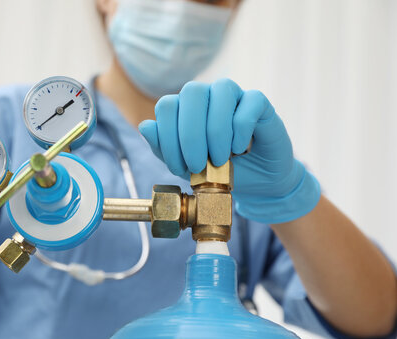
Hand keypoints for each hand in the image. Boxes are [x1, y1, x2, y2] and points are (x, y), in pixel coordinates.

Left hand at [139, 79, 319, 223]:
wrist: (255, 181)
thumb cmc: (217, 171)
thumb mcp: (185, 165)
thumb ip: (163, 148)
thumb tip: (145, 126)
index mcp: (185, 108)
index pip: (167, 105)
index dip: (168, 137)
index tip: (179, 168)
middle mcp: (208, 95)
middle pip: (192, 92)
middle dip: (190, 134)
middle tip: (198, 165)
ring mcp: (234, 95)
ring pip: (221, 91)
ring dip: (216, 131)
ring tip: (220, 159)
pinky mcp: (259, 103)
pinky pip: (249, 102)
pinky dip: (241, 128)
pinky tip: (240, 149)